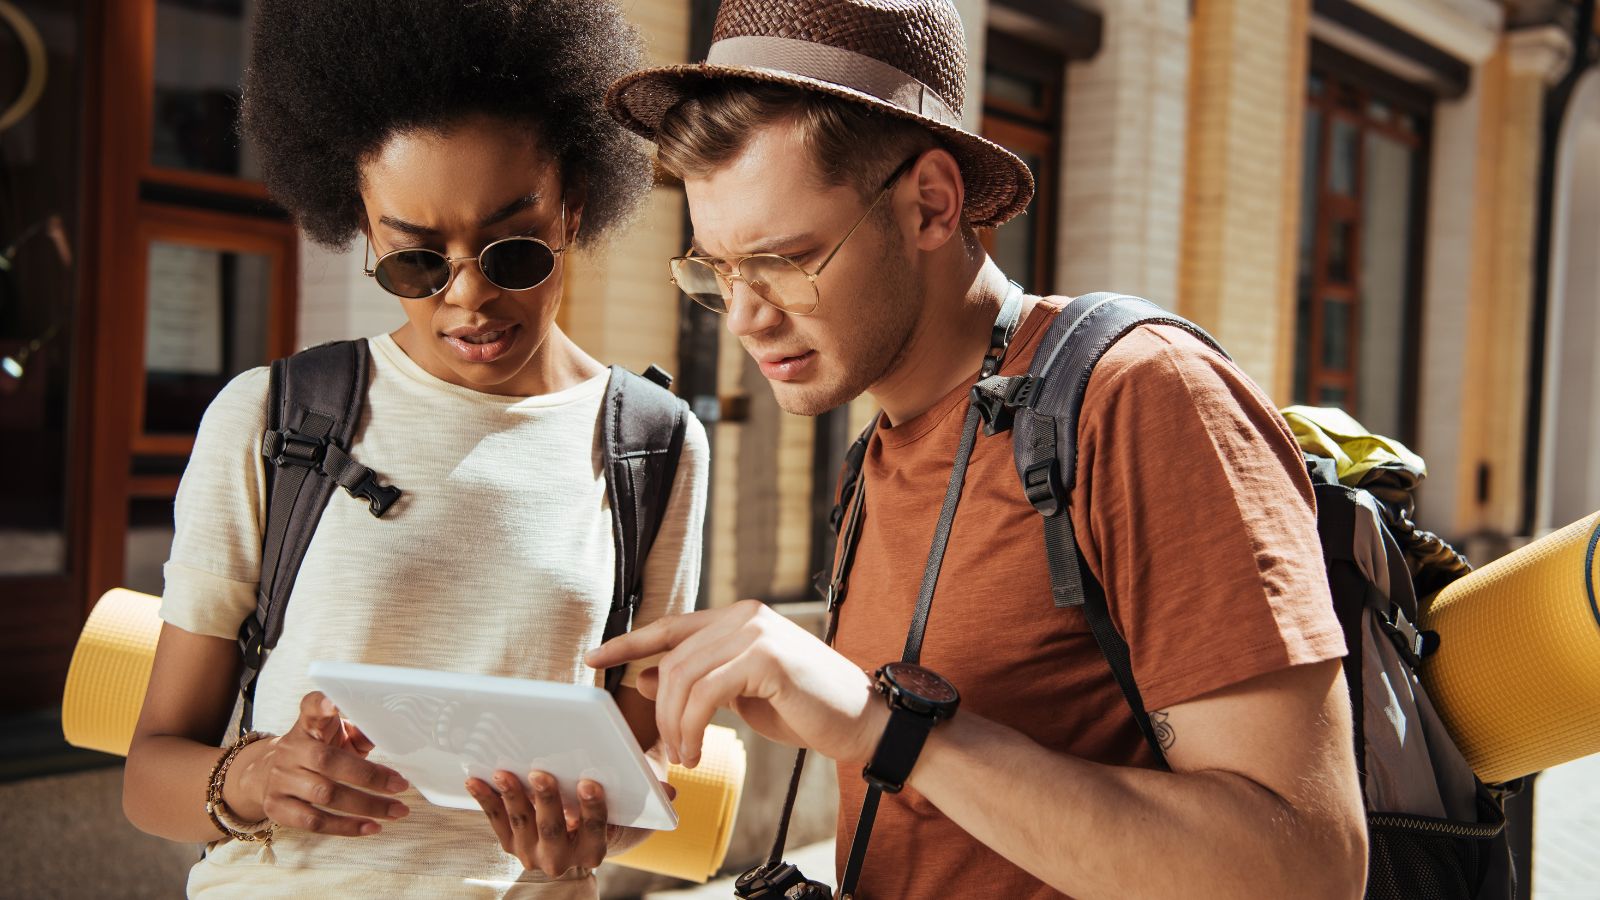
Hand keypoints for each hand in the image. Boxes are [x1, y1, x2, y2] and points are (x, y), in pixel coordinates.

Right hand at [226, 691, 410, 835]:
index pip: (310, 707)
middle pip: (328, 762)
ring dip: (367, 806)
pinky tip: (372, 826)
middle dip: (369, 776)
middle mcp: (291, 749)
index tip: (332, 703)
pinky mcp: (276, 807)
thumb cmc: (317, 751)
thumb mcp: (336, 735)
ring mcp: (280, 779)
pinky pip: (315, 822)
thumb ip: (360, 733)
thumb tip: (388, 736)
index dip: (320, 705)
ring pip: (326, 795)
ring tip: (397, 810)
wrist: (268, 774)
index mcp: (307, 725)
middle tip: (401, 785)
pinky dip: (347, 827)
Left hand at [467, 771, 616, 874]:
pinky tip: (476, 783)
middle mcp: (561, 859)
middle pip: (553, 828)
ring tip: (503, 775)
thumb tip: (584, 760)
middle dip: (546, 800)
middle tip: (540, 775)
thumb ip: (593, 793)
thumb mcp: (601, 810)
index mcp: (591, 851)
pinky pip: (497, 821)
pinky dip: (486, 799)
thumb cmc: (589, 817)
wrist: (571, 844)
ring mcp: (532, 855)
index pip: (594, 828)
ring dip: (511, 796)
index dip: (592, 807)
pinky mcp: (511, 845)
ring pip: (521, 823)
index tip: (588, 784)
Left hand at [584, 599, 887, 768]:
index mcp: (737, 618)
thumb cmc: (806, 708)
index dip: (627, 641)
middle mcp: (744, 615)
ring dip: (674, 726)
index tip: (592, 658)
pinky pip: (705, 695)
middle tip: (668, 751)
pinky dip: (691, 728)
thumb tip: (641, 677)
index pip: (669, 626)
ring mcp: (756, 632)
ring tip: (685, 756)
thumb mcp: (740, 694)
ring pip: (683, 677)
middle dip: (659, 711)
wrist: (863, 722)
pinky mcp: (766, 658)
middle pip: (671, 659)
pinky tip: (698, 751)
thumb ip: (697, 681)